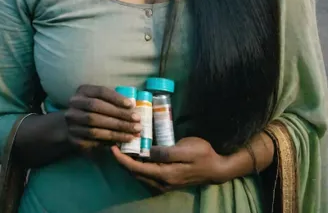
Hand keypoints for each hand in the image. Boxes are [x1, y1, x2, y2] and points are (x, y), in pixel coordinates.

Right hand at [65, 85, 140, 153]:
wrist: (73, 125)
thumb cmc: (93, 109)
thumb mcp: (100, 99)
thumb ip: (113, 101)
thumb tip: (133, 107)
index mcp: (83, 91)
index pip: (101, 91)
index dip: (116, 98)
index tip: (131, 105)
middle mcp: (74, 105)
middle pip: (98, 109)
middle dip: (119, 116)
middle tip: (136, 122)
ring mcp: (72, 122)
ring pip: (96, 127)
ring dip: (117, 131)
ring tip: (133, 134)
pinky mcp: (74, 138)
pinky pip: (93, 141)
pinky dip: (109, 141)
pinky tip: (122, 141)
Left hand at [112, 137, 229, 191]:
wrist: (216, 169)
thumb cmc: (202, 155)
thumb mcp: (185, 149)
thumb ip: (166, 152)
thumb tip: (147, 152)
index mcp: (164, 174)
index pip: (136, 169)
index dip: (122, 159)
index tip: (112, 147)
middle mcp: (160, 183)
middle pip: (134, 174)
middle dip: (122, 161)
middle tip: (115, 143)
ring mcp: (163, 184)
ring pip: (139, 176)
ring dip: (129, 164)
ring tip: (123, 147)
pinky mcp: (165, 181)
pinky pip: (146, 175)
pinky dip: (138, 166)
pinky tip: (137, 154)